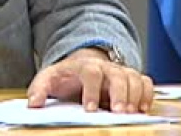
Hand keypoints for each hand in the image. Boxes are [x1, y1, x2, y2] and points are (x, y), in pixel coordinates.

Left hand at [27, 48, 153, 112]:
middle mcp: (106, 67)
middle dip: (120, 94)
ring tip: (132, 114)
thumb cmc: (66, 76)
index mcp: (85, 66)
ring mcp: (120, 72)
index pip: (91, 73)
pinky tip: (143, 109)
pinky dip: (148, 94)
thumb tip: (33, 104)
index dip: (92, 90)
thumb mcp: (48, 78)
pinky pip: (146, 82)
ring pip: (134, 77)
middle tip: (119, 113)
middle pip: (118, 75)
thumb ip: (39, 89)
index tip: (90, 110)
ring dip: (136, 95)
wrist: (81, 65)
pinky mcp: (132, 79)